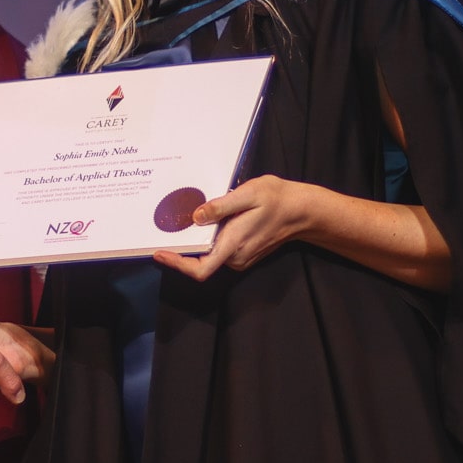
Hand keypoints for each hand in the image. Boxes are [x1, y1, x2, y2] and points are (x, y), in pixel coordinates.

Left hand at [152, 174, 317, 280]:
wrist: (301, 211)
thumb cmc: (276, 198)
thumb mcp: (247, 194)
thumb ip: (220, 207)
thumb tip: (195, 216)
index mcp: (233, 244)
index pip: (201, 268)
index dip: (178, 264)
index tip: (160, 253)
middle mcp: (236, 257)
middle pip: (201, 260)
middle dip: (183, 246)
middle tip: (167, 229)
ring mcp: (241, 258)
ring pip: (211, 254)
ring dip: (199, 241)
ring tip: (189, 220)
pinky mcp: (244, 254)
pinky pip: (221, 250)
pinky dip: (211, 239)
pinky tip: (210, 221)